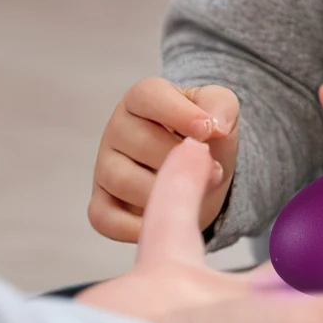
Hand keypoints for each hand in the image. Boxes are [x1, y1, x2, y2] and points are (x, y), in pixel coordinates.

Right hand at [89, 77, 239, 240]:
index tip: (209, 131)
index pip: (148, 95)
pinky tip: (167, 218)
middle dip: (182, 161)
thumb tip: (214, 125)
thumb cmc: (206, 138)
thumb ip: (221, 106)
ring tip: (192, 193)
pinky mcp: (100, 205)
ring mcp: (104, 168)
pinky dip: (138, 227)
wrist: (200, 176)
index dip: (179, 113)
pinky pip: (106, 220)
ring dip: (166, 193)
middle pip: (140, 142)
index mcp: (142, 99)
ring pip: (124, 182)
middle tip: (213, 171)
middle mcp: (116, 129)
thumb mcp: (221, 112)